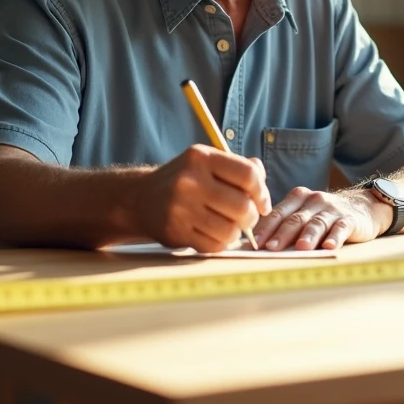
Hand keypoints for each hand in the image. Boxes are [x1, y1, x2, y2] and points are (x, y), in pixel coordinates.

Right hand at [134, 145, 270, 252]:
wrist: (141, 198)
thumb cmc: (184, 180)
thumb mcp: (207, 163)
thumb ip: (239, 168)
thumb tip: (262, 185)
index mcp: (201, 157)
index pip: (248, 175)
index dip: (262, 192)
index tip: (263, 204)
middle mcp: (189, 180)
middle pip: (242, 206)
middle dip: (251, 217)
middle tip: (247, 218)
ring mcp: (180, 207)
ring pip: (230, 230)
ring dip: (236, 232)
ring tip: (229, 226)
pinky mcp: (175, 232)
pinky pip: (214, 245)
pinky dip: (220, 243)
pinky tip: (213, 234)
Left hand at [252, 186, 393, 250]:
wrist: (364, 207)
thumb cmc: (324, 217)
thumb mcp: (305, 215)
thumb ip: (285, 226)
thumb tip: (257, 248)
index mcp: (298, 197)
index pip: (278, 213)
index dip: (265, 229)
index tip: (254, 244)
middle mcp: (314, 200)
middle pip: (295, 219)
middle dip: (282, 234)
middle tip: (271, 248)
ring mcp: (332, 209)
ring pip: (317, 223)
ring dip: (308, 236)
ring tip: (301, 248)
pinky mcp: (350, 219)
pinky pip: (340, 228)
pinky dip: (335, 237)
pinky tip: (329, 247)